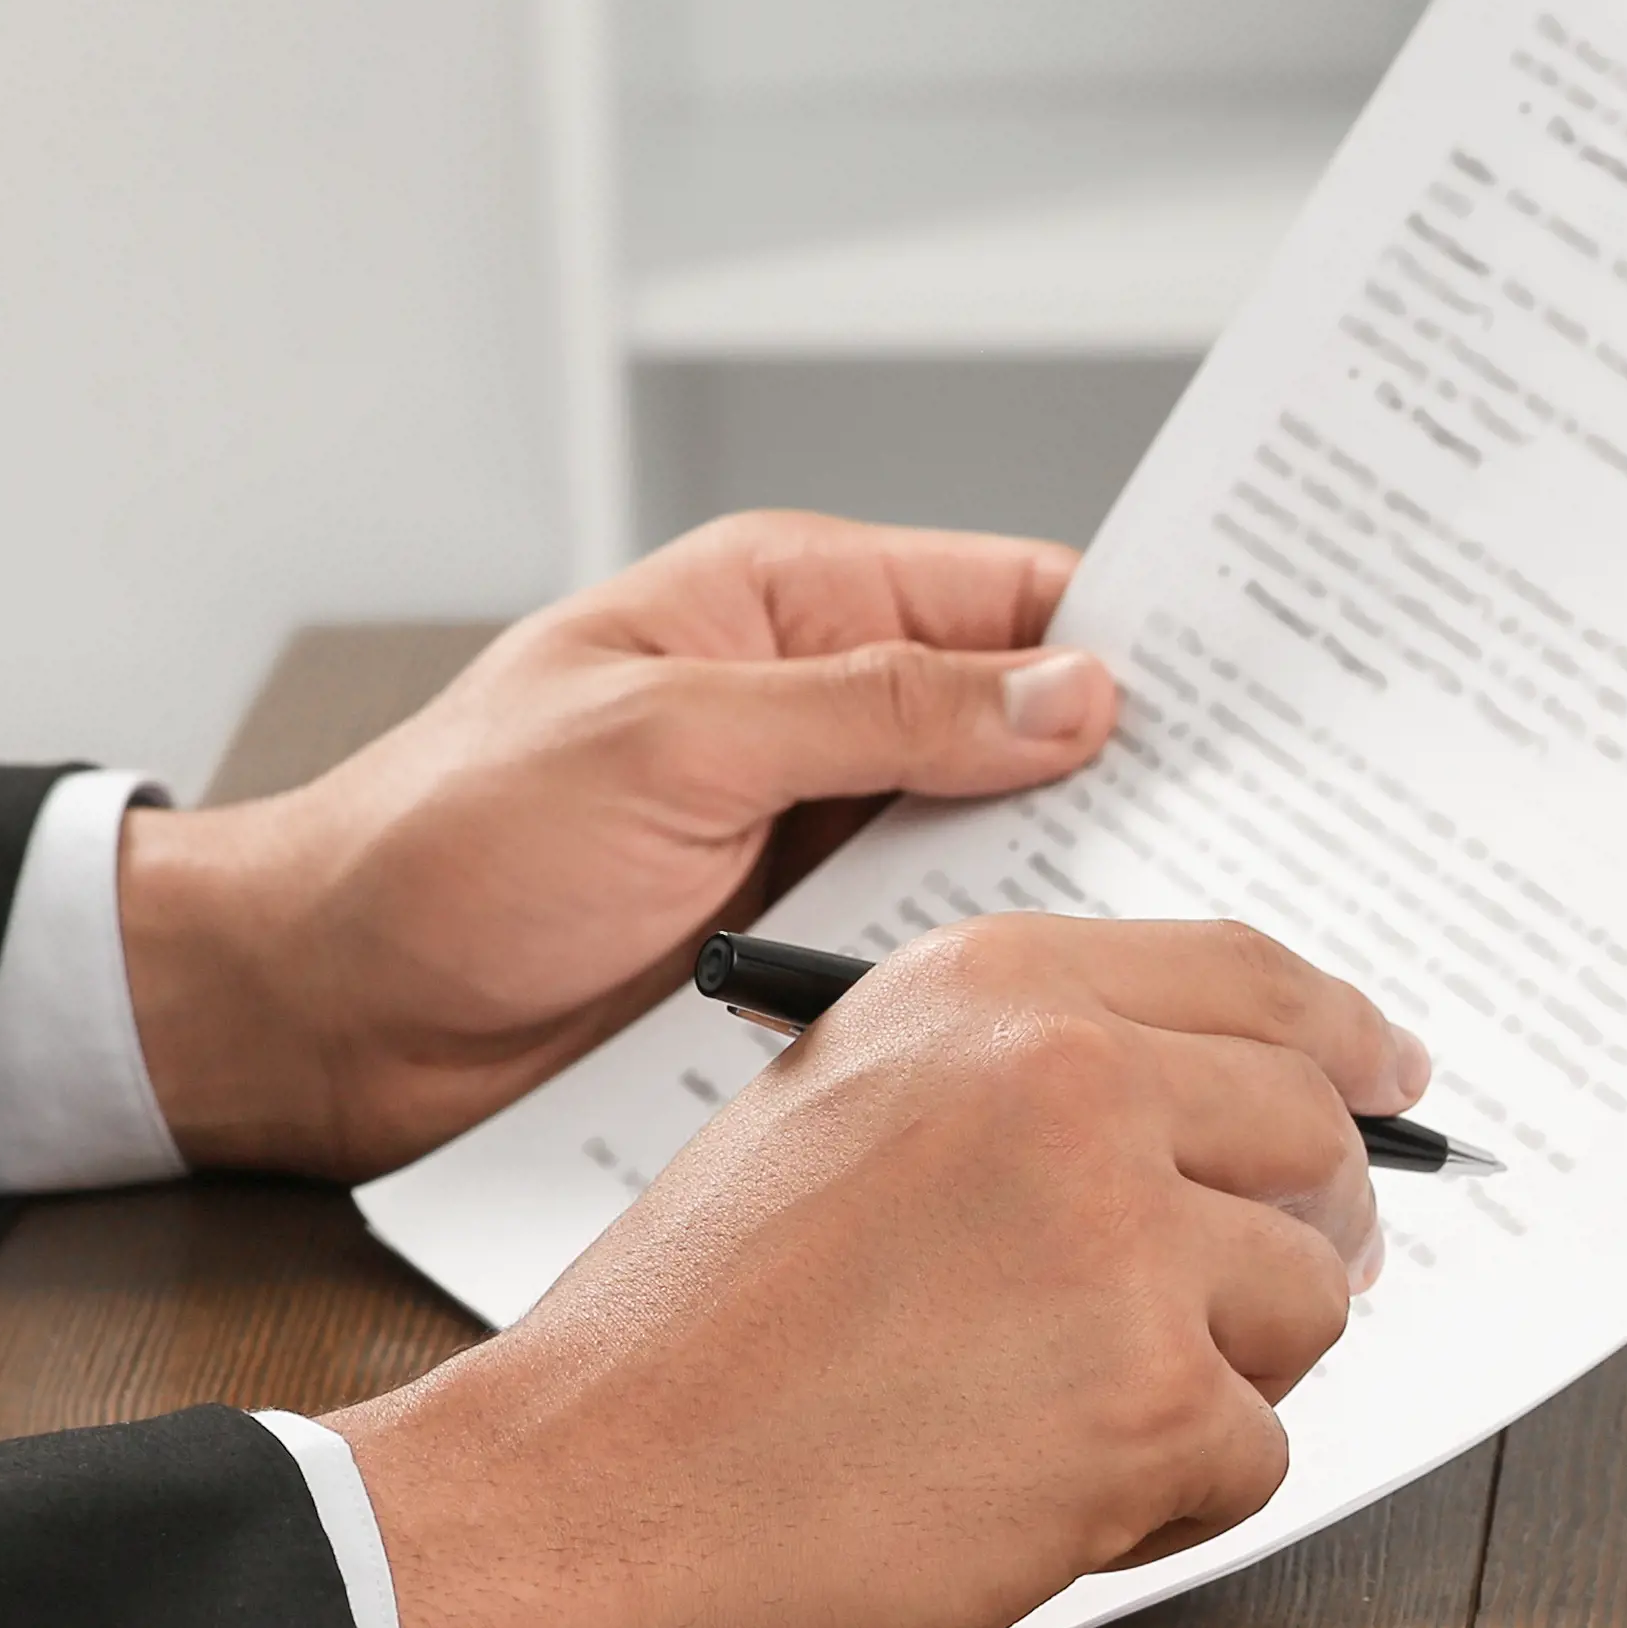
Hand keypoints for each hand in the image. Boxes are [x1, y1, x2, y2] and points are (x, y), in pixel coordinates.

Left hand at [117, 510, 1186, 1180]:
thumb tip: (1077, 691)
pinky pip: (947, 960)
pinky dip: (1020, 990)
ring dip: (1099, 903)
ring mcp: (821, 844)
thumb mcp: (668, 744)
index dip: (1158, 635)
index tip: (1291, 691)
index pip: (1023, 594)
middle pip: (1043, 732)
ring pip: (1012, 859)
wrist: (318, 1018)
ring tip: (1237, 955)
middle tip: (1307, 847)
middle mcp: (822, 716)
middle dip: (1166, 784)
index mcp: (789, 606)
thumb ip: (878, 710)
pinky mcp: (805, 962)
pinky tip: (1105, 1033)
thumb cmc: (441, 850)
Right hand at [325, 915, 1423, 1627]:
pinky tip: (1032, 1505)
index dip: (1346, 1042)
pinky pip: (1258, 1454)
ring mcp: (1126, 1243)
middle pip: (1314, 1141)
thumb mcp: (836, 1112)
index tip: (1390, 1080)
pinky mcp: (1152, 1403)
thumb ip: (1017, 1086)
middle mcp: (1076, 1083)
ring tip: (1057, 1421)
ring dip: (1220, 1381)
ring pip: (1307, 1307)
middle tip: (1258, 1305)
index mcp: (993, 991)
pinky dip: (1169, 1504)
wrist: (569, 1500)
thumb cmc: (683, 1339)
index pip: (1255, 981)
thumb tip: (1210, 1121)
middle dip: (1305, 1233)